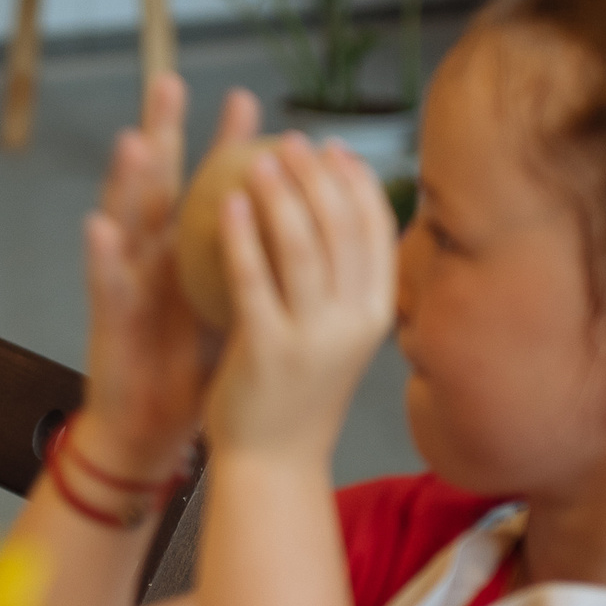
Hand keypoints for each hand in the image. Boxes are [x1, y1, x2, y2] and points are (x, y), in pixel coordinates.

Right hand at [75, 76, 257, 473]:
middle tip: (168, 81)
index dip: (226, 145)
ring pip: (127, 223)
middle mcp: (156, 257)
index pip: (210, 186)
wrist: (155, 429)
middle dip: (163, 132)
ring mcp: (129, 284)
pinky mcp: (110, 320)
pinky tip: (100, 226)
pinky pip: (105, 285)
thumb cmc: (199, 367)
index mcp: (190, 250)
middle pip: (161, 184)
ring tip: (136, 139)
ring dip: (128, 181)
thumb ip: (264, 261)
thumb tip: (315, 229)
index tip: (249, 98)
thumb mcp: (240, 303)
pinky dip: (101, 256)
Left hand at [204, 136, 395, 463]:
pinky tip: (226, 203)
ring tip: (257, 158)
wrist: (273, 463)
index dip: (357, 182)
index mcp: (378, 313)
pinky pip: (253, 278)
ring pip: (302, 247)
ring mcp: (313, 338)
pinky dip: (241, 235)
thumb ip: (345, 281)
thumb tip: (342, 213)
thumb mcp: (340, 334)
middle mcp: (354, 323)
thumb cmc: (299, 391)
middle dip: (318, 175)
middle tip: (290, 142)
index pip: (378, 231)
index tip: (333, 148)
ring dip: (280, 193)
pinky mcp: (267, 350)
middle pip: (343, 229)